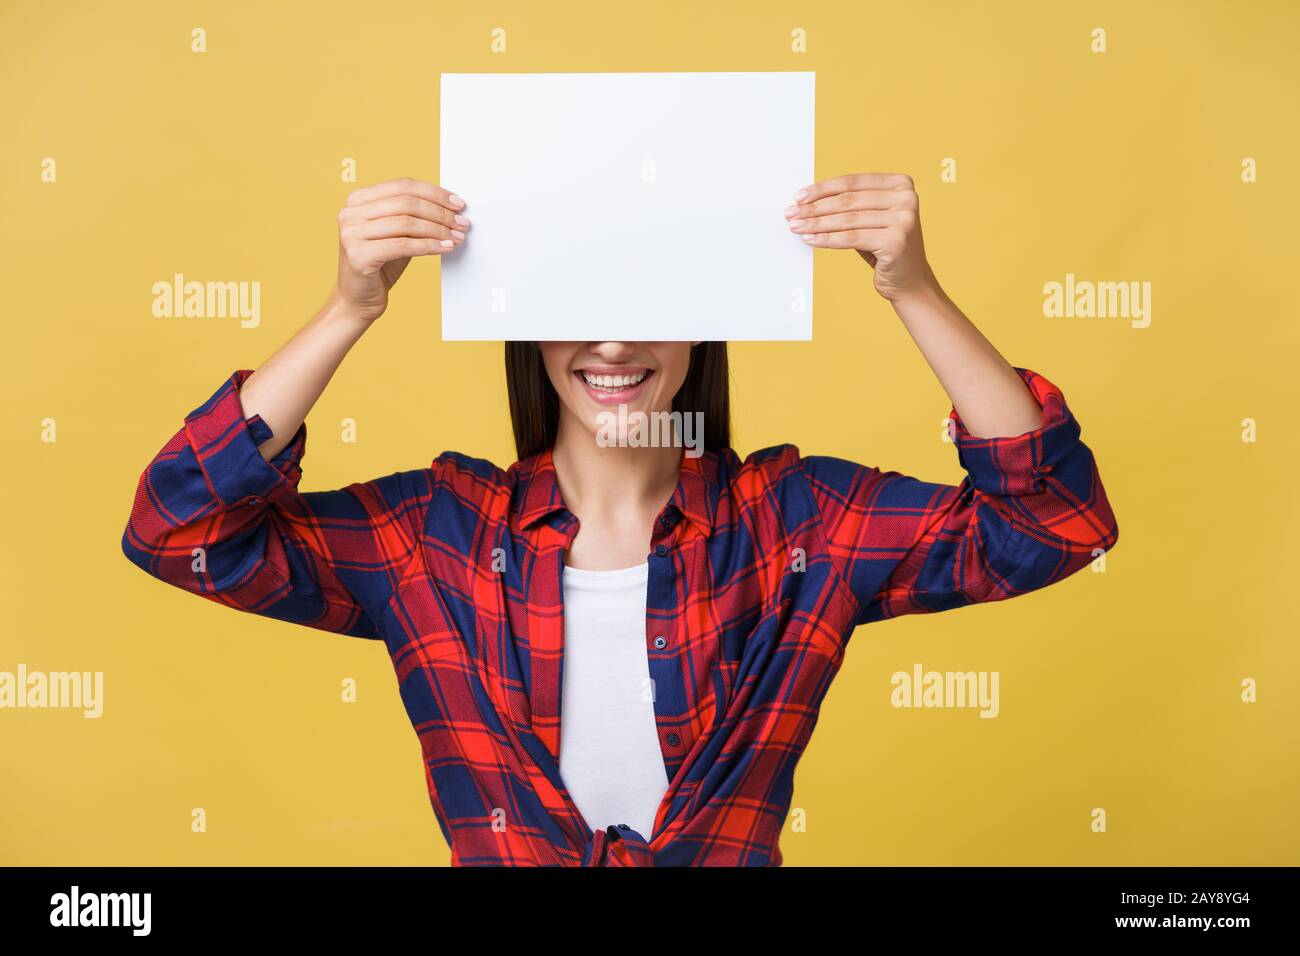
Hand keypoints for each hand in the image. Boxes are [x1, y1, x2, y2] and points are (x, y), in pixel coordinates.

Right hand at [335, 178, 468, 323]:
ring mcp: (351, 233)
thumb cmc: (379, 265)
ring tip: (456, 237)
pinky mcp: (358, 255)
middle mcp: (350, 213)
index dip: (434, 193)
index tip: (457, 203)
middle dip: (440, 212)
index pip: (403, 186)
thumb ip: (413, 217)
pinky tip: (444, 247)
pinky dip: (429, 246)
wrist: (357, 300)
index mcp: (357, 200)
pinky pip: (403, 245)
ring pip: (406, 223)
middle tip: (462, 222)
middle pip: (406, 203)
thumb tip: (450, 208)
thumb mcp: (397, 234)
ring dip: (438, 229)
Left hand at [784, 173, 938, 303]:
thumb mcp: (870, 220)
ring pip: (847, 219)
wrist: (909, 281)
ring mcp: (904, 219)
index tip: (799, 196)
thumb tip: (806, 202)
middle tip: (791, 213)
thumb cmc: (885, 248)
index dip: (823, 189)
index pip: (853, 182)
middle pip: (848, 200)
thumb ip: (849, 205)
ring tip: (796, 226)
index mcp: (901, 184)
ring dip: (816, 223)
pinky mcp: (896, 241)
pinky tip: (809, 239)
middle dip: (815, 207)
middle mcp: (906, 198)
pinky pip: (851, 238)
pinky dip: (827, 239)